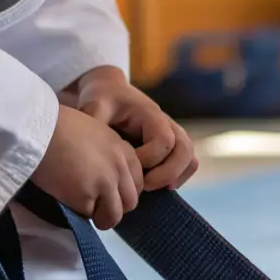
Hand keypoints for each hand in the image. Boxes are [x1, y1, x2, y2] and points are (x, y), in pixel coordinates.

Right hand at [31, 103, 143, 229]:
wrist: (39, 128)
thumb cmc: (60, 126)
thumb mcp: (96, 133)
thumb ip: (108, 154)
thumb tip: (105, 174)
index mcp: (123, 150)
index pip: (137, 183)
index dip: (123, 192)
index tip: (109, 194)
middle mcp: (119, 168)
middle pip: (130, 202)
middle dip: (114, 207)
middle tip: (95, 204)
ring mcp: (105, 183)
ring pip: (113, 216)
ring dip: (99, 216)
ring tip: (82, 207)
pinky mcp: (86, 196)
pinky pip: (88, 214)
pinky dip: (78, 211)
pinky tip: (66, 198)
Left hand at [73, 67, 197, 190]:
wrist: (111, 91)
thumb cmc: (103, 99)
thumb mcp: (95, 106)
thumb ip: (94, 121)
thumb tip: (89, 144)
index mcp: (151, 115)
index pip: (163, 140)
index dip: (147, 158)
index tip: (125, 163)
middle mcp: (167, 124)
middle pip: (185, 150)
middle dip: (167, 173)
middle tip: (143, 186)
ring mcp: (172, 135)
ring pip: (190, 159)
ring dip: (175, 177)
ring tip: (151, 189)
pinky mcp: (171, 146)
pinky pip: (187, 164)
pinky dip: (178, 178)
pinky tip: (156, 188)